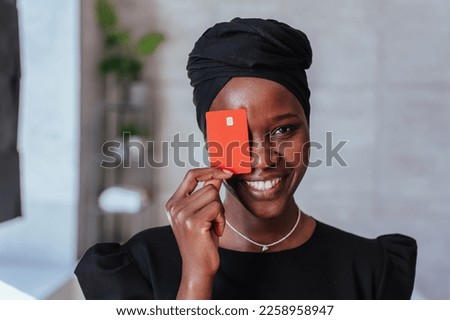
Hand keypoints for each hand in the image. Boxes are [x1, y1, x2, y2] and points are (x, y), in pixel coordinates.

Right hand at [165, 167, 232, 298]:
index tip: (226, 171)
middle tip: (214, 220)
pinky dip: (222, 220)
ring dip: (220, 212)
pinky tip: (215, 232)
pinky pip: (217, 207)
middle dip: (218, 202)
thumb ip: (206, 193)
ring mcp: (182, 214)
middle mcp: (174, 206)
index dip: (210, 170)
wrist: (198, 268)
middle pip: (208, 186)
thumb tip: (219, 174)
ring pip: (213, 195)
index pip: (191, 175)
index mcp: (173, 203)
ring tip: (213, 226)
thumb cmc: (202, 241)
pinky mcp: (192, 222)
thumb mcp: (202, 214)